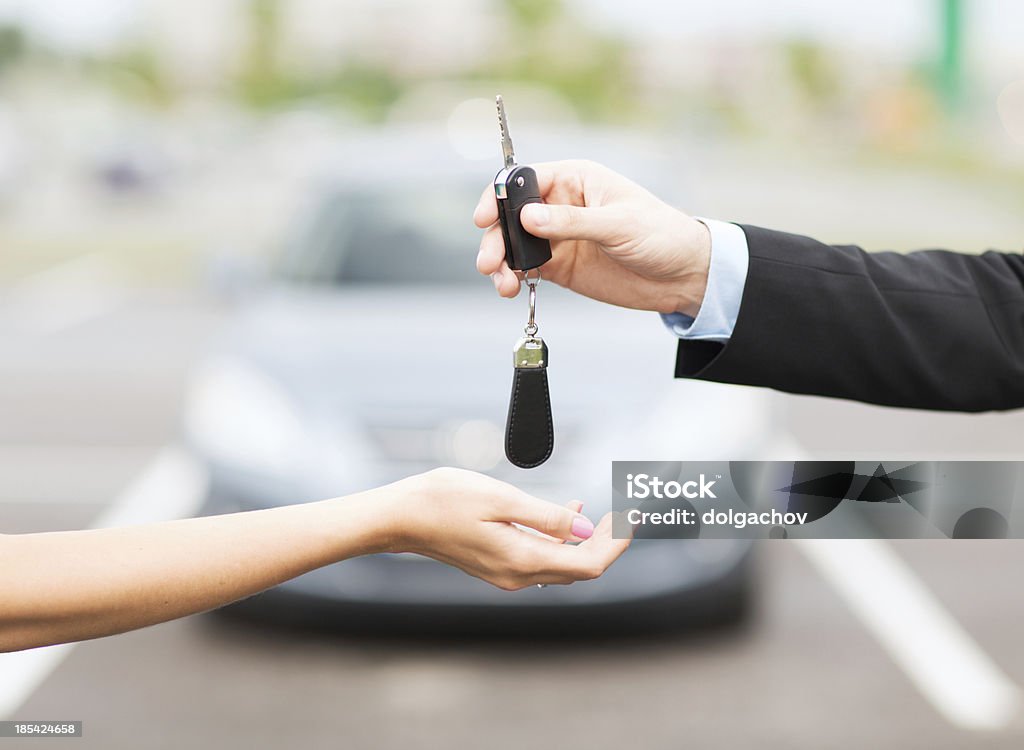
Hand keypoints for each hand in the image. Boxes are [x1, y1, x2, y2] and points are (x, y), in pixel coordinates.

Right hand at [381, 467, 629, 589]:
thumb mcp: (501, 499)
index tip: (633, 517)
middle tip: (628, 511)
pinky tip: (568, 512)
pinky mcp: (497, 565)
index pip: (588, 564)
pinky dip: (562, 539)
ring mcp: (506, 574)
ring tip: (605, 510)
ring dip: (586, 540)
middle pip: (579, 567)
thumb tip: (584, 529)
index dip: (616, 544)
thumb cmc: (444, 500)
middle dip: (608, 541)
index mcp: (522, 560)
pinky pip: (543, 558)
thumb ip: (546, 517)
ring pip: (563, 564)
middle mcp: (518, 576)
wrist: (400, 517)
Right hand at [474, 159, 711, 315]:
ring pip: (514, 244)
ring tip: (502, 284)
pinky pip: (525, 268)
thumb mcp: (618, 225)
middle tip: (490, 262)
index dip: (500, 196)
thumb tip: (527, 218)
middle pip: (511, 215)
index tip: (485, 218)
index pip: (524, 180)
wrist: (682, 276)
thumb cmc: (661, 235)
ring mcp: (558, 237)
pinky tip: (511, 289)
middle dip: (496, 237)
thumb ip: (572, 222)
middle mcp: (560, 205)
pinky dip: (513, 278)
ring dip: (501, 262)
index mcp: (575, 179)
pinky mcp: (560, 266)